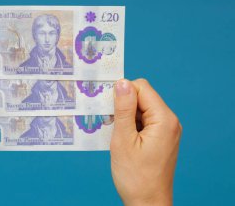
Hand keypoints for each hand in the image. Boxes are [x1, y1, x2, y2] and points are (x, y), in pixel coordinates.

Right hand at [111, 79, 181, 205]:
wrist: (148, 203)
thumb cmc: (135, 176)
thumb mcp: (123, 139)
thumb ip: (123, 109)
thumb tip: (121, 82)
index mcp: (164, 119)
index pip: (141, 88)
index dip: (122, 93)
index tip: (107, 106)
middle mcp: (169, 121)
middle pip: (143, 96)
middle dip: (123, 104)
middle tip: (109, 121)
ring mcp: (166, 129)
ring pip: (142, 108)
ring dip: (125, 115)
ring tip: (115, 133)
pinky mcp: (161, 137)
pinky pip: (144, 120)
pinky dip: (131, 124)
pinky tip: (121, 137)